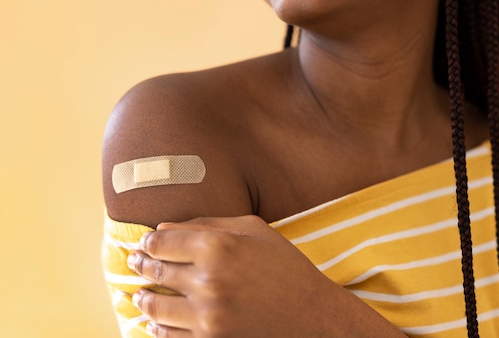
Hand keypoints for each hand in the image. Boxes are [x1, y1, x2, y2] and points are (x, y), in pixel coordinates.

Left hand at [127, 215, 343, 337]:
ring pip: (155, 307)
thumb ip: (208, 223)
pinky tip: (153, 324)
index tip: (145, 242)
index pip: (162, 241)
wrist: (313, 316)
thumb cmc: (286, 266)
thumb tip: (164, 227)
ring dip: (143, 299)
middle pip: (155, 271)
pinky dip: (156, 329)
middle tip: (134, 262)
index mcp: (219, 246)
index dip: (148, 241)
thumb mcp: (255, 230)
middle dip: (140, 265)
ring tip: (139, 295)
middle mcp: (208, 280)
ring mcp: (207, 316)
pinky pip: (169, 336)